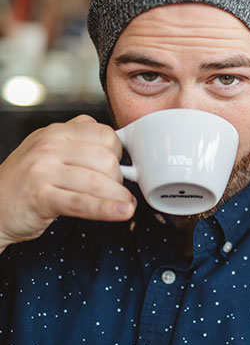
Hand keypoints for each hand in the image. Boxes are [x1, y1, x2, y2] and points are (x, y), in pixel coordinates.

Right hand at [0, 115, 136, 250]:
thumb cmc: (27, 181)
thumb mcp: (50, 150)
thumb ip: (80, 143)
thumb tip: (118, 150)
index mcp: (56, 132)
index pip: (105, 135)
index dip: (118, 154)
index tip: (118, 167)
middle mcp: (49, 147)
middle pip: (106, 159)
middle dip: (118, 179)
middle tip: (116, 191)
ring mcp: (42, 171)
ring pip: (97, 181)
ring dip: (118, 197)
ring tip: (126, 205)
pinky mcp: (40, 197)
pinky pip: (82, 202)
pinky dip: (106, 209)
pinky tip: (122, 213)